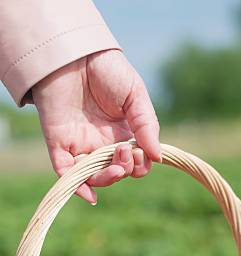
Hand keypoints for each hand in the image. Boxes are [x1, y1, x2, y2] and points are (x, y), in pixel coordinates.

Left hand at [32, 50, 160, 202]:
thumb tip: (158, 157)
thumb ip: (147, 125)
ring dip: (107, 179)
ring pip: (94, 177)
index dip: (141, 165)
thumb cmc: (106, 70)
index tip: (142, 153)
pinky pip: (66, 172)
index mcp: (123, 134)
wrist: (73, 53)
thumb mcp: (135, 95)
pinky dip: (77, 186)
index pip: (135, 163)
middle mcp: (102, 144)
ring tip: (116, 167)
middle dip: (125, 170)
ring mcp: (81, 145)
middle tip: (125, 153)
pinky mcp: (59, 144)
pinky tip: (90, 195)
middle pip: (116, 173)